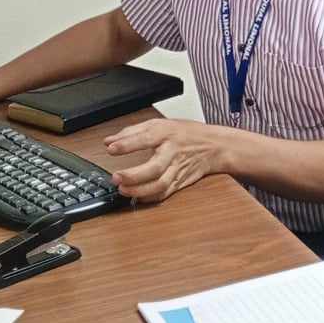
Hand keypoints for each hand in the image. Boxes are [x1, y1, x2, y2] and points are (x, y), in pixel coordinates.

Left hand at [104, 118, 229, 202]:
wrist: (214, 146)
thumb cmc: (185, 134)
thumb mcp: (160, 124)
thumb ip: (132, 132)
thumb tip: (109, 141)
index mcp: (167, 134)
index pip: (146, 138)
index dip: (127, 144)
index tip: (111, 148)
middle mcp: (173, 152)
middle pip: (155, 167)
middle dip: (133, 175)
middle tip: (116, 177)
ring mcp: (178, 169)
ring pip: (160, 185)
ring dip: (140, 190)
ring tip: (123, 190)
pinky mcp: (180, 182)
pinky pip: (164, 194)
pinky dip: (149, 198)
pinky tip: (136, 197)